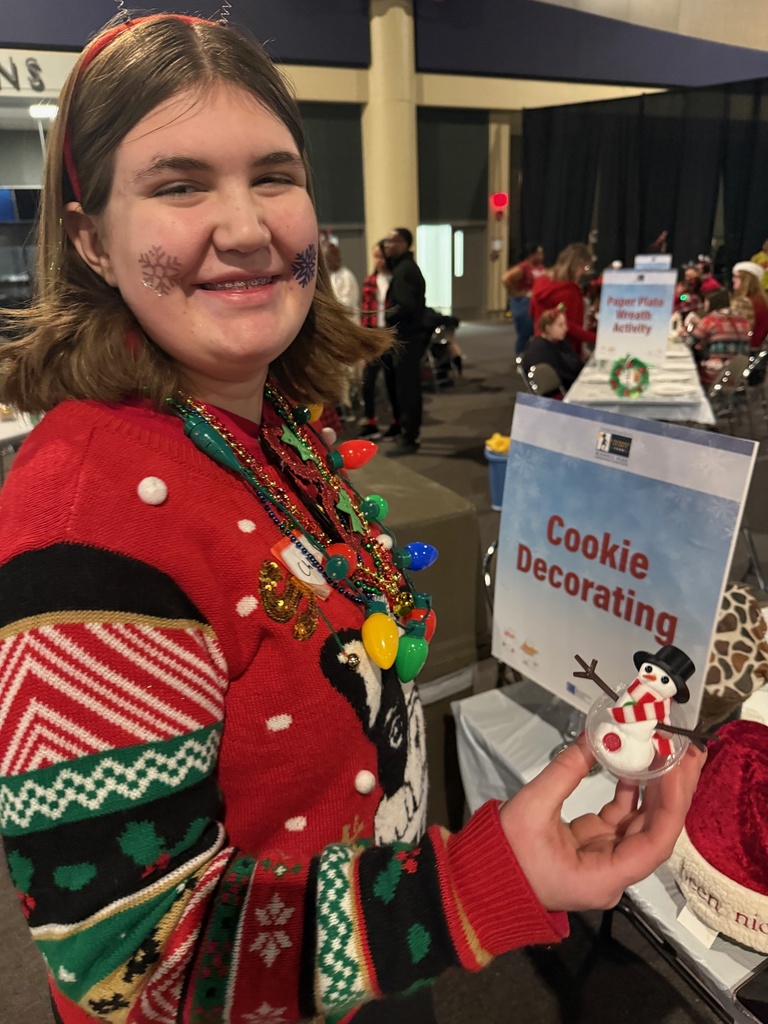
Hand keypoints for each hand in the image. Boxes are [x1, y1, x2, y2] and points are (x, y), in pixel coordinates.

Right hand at [499, 734, 704, 911]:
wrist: (479, 883)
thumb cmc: (504, 854)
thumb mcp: (532, 808)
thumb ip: (566, 771)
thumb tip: (594, 736)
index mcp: (604, 877)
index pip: (655, 843)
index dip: (671, 803)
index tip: (676, 766)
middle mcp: (614, 873)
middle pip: (656, 831)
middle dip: (673, 790)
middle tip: (685, 750)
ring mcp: (605, 860)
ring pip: (642, 823)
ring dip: (655, 788)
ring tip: (666, 751)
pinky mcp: (594, 846)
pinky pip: (621, 819)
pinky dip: (630, 792)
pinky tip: (634, 765)